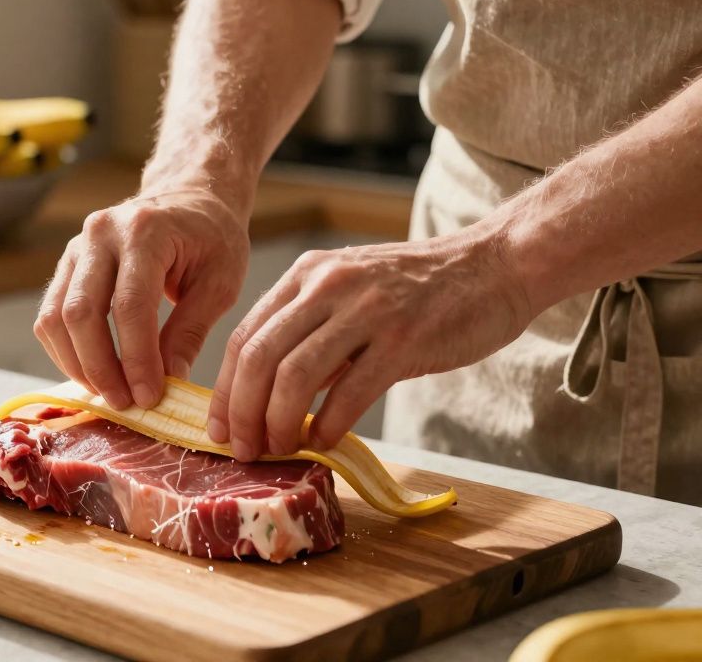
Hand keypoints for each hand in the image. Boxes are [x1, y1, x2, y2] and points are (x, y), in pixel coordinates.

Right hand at [35, 187, 248, 408]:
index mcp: (145, 231)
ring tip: (109, 393)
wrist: (190, 197)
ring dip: (77, 364)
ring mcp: (76, 247)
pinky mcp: (67, 264)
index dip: (136, 358)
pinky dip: (66, 351)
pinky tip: (93, 372)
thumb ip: (190, 332)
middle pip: (81, 313)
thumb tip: (168, 384)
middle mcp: (100, 234)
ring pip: (55, 317)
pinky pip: (49, 315)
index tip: (149, 396)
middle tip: (125, 403)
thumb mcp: (219, 282)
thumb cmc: (212, 237)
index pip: (129, 305)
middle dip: (100, 367)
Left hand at [208, 231, 532, 459]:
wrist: (494, 265)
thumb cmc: (418, 289)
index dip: (224, 390)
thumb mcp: (348, 291)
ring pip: (295, 375)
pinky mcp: (403, 338)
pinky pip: (349, 391)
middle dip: (243, 413)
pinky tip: (325, 441)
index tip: (220, 428)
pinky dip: (329, 425)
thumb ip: (308, 330)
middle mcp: (328, 286)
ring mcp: (365, 310)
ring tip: (282, 449)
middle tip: (244, 449)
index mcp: (306, 275)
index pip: (245, 336)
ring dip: (280, 423)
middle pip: (260, 357)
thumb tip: (265, 394)